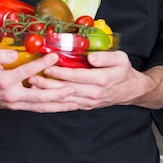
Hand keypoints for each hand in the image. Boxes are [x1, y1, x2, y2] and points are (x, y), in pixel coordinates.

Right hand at [0, 49, 78, 112]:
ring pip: (40, 106)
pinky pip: (37, 108)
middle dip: (57, 93)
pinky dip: (51, 107)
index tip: (55, 56)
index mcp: (4, 81)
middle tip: (73, 88)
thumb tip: (14, 54)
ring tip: (75, 102)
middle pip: (38, 97)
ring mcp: (15, 104)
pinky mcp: (18, 106)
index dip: (42, 64)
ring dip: (58, 105)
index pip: (27, 72)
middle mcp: (12, 95)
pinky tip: (63, 105)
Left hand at [29, 50, 162, 110]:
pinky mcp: (86, 106)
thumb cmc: (123, 71)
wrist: (130, 90)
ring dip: (48, 93)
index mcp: (101, 80)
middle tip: (32, 77)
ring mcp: (89, 101)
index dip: (60, 72)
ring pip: (64, 98)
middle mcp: (94, 93)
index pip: (76, 76)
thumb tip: (91, 57)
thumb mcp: (120, 58)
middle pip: (66, 89)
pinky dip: (54, 100)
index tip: (47, 66)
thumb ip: (105, 56)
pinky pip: (68, 104)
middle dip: (47, 83)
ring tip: (33, 86)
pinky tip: (43, 96)